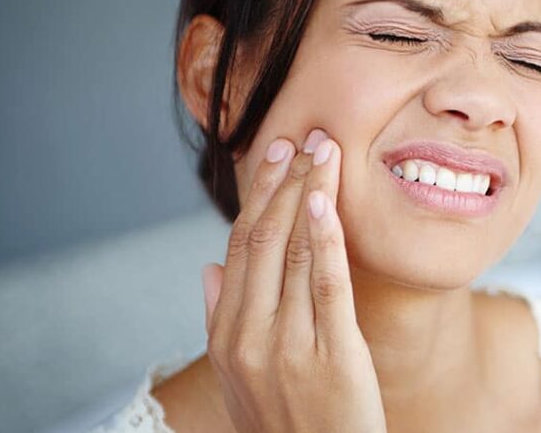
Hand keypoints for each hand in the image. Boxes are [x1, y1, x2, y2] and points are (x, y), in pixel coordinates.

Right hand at [201, 129, 385, 432]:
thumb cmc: (285, 424)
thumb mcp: (239, 378)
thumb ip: (220, 320)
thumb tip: (207, 268)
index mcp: (226, 336)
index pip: (239, 248)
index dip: (258, 197)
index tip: (275, 156)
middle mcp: (250, 336)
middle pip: (263, 240)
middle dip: (285, 183)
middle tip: (306, 136)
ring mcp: (288, 346)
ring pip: (292, 253)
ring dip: (310, 194)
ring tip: (327, 152)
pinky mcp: (332, 354)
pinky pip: (325, 285)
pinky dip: (324, 239)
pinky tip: (327, 201)